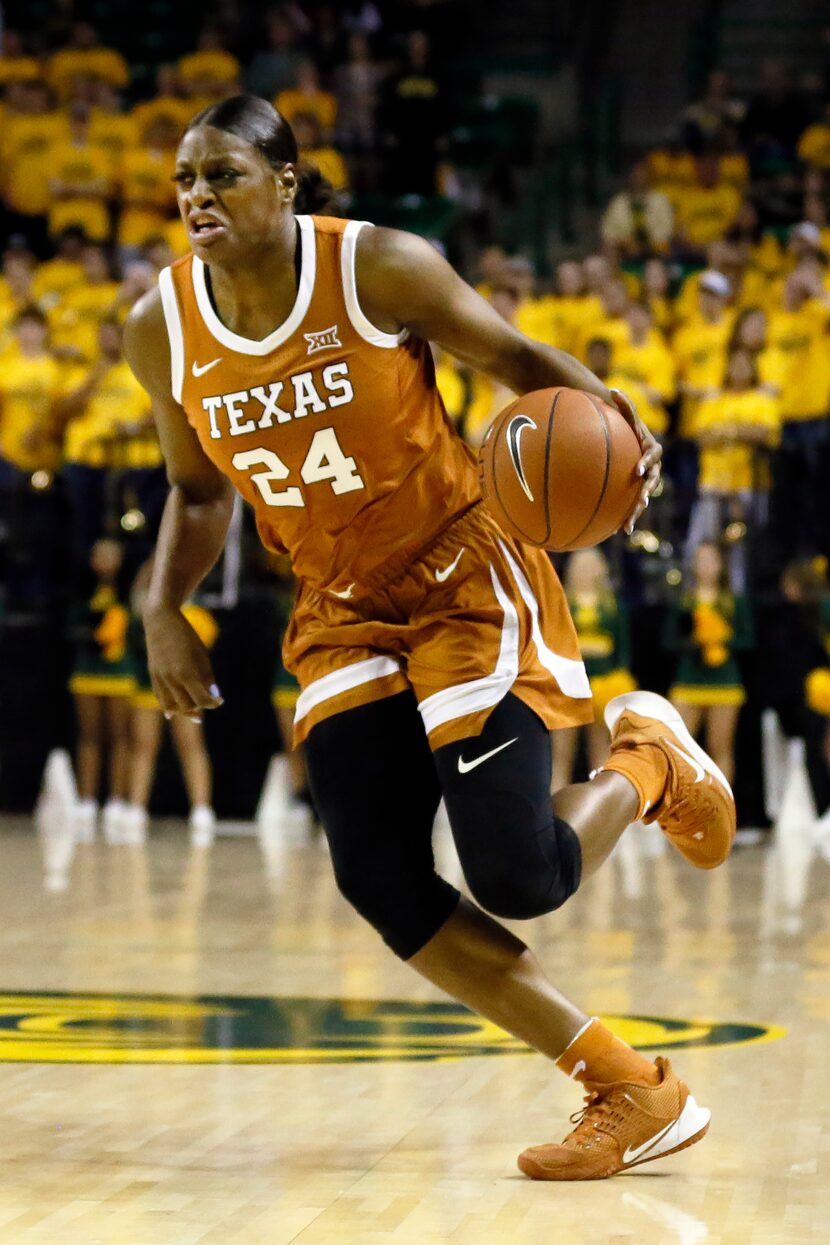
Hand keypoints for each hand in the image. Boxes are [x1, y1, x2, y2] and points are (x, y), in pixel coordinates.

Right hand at [144, 605, 223, 722]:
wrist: (161, 620)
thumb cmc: (186, 636)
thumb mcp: (202, 654)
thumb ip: (207, 677)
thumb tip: (213, 695)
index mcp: (186, 673)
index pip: (202, 700)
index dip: (213, 703)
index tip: (220, 701)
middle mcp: (171, 678)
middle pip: (187, 705)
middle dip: (199, 707)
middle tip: (208, 704)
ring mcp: (159, 678)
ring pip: (171, 706)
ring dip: (183, 711)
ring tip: (193, 713)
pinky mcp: (152, 675)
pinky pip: (160, 697)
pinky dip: (167, 706)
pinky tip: (172, 713)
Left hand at [609, 388, 661, 533]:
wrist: (629, 443)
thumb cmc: (626, 426)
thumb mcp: (627, 415)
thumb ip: (624, 405)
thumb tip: (613, 389)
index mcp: (652, 450)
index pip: (652, 456)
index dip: (647, 462)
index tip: (638, 469)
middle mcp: (652, 468)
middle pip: (651, 482)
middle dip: (646, 493)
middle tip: (640, 501)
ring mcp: (645, 481)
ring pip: (642, 498)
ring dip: (635, 512)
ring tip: (627, 525)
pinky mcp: (635, 491)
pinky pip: (630, 505)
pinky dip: (624, 517)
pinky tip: (613, 532)